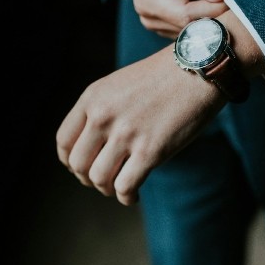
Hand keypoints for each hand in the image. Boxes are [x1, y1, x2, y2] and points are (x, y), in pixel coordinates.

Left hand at [56, 48, 224, 205]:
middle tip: (102, 180)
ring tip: (119, 186)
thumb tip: (91, 147)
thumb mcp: (119, 85)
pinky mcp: (150, 151)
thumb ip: (100, 111)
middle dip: (87, 178)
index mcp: (92, 99)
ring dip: (107, 189)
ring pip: (99, 179)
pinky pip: (125, 186)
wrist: (201, 66)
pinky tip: (133, 196)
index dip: (69, 161)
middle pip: (78, 164)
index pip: (64, 141)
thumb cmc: (163, 77)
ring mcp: (126, 134)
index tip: (80, 167)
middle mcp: (103, 116)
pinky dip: (126, 197)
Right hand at [121, 0, 231, 39]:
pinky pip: (198, 23)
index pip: (186, 16)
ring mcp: (161, 23)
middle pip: (193, 25)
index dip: (213, 9)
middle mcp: (151, 18)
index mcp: (148, 1)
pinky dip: (213, 8)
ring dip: (217, 7)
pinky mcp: (173, 23)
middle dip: (217, 7)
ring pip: (198, 27)